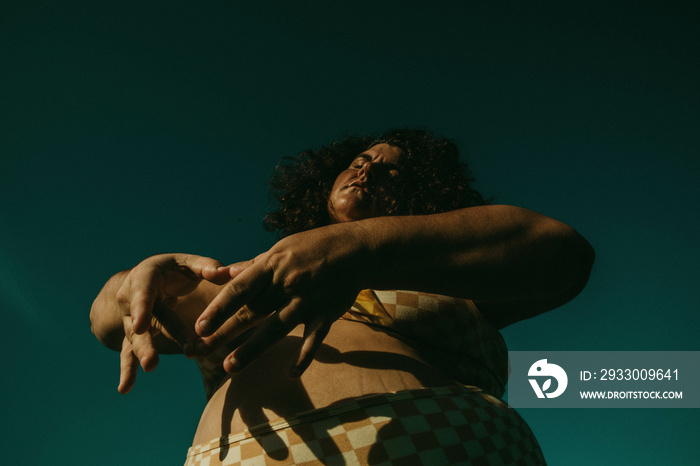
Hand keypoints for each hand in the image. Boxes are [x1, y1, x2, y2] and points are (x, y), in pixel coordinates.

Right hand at [115, 253, 230, 392]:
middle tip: (152, 360)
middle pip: (141, 320)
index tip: (142, 325)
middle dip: (147, 340)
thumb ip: (207, 267)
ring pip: (135, 339)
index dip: (141, 307)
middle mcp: (132, 298)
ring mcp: (131, 318)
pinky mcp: (135, 335)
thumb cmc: (174, 269)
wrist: (148, 278)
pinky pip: (128, 353)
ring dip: (143, 354)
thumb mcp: (187, 263)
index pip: (143, 291)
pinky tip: (125, 389)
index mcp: (145, 276)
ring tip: (151, 366)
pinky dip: (127, 371)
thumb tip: (230, 273)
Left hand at [195, 223, 366, 377]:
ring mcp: (307, 301)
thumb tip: (223, 273)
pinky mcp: (327, 313)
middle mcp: (286, 284)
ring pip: (276, 329)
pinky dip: (304, 356)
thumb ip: (252, 266)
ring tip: (229, 368)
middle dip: (223, 333)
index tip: (198, 326)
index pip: (239, 290)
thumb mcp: (281, 250)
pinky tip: (290, 374)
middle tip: (198, 352)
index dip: (217, 308)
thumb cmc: (314, 248)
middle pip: (250, 313)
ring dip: (251, 350)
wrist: (356, 250)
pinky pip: (313, 339)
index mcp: (272, 267)